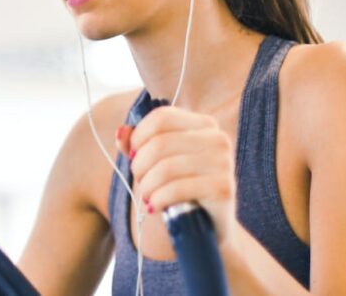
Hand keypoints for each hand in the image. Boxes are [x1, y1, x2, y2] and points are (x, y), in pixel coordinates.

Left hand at [118, 106, 237, 243]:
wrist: (208, 227)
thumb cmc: (180, 190)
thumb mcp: (157, 164)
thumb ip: (138, 145)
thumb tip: (121, 132)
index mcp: (204, 125)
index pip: (161, 117)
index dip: (139, 136)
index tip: (132, 156)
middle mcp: (218, 139)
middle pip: (160, 143)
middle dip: (140, 165)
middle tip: (140, 181)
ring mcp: (224, 163)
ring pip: (166, 167)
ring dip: (146, 186)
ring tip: (146, 197)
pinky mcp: (223, 188)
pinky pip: (177, 189)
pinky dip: (158, 199)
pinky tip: (155, 207)